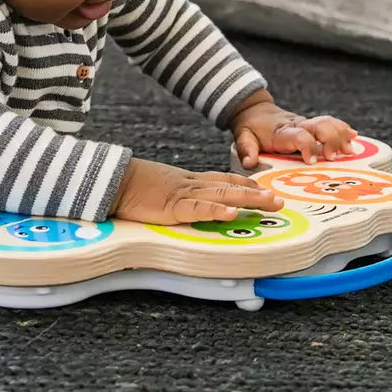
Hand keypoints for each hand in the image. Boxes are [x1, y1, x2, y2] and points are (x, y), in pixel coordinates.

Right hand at [109, 158, 283, 224]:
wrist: (112, 179)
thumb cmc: (131, 185)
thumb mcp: (159, 187)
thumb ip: (174, 195)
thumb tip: (182, 204)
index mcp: (187, 180)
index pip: (221, 178)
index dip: (243, 183)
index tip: (262, 188)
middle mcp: (191, 184)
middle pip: (229, 185)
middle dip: (256, 193)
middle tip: (278, 200)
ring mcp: (183, 194)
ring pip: (222, 194)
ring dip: (249, 199)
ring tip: (270, 204)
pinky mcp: (172, 206)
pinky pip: (198, 208)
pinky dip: (217, 210)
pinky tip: (233, 212)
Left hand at [229, 92, 358, 168]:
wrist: (255, 110)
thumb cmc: (251, 126)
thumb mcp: (243, 136)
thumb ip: (247, 149)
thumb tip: (249, 162)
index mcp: (282, 132)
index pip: (299, 135)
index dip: (308, 146)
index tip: (313, 161)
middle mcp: (297, 125)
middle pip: (320, 126)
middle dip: (331, 140)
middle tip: (333, 157)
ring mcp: (306, 124)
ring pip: (328, 123)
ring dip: (340, 135)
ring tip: (349, 150)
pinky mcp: (312, 125)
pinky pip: (331, 122)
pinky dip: (343, 128)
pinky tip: (353, 136)